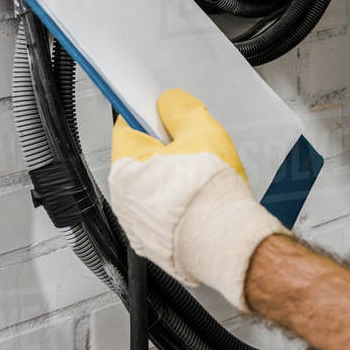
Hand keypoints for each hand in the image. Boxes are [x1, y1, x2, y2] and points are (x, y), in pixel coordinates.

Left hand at [108, 88, 286, 309]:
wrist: (226, 242)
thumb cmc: (209, 195)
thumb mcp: (201, 132)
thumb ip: (181, 110)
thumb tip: (170, 104)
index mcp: (126, 168)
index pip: (128, 127)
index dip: (149, 115)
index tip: (162, 112)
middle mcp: (123, 199)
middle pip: (142, 159)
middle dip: (165, 150)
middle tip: (192, 148)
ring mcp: (137, 226)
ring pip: (152, 189)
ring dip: (171, 181)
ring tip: (199, 179)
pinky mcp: (154, 245)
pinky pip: (162, 216)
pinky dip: (177, 207)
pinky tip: (198, 202)